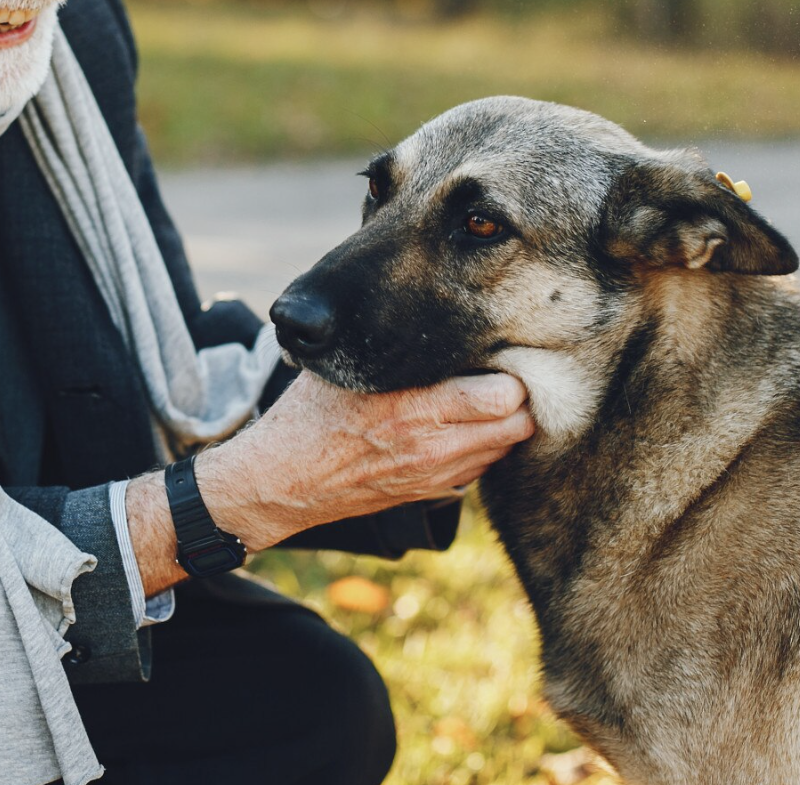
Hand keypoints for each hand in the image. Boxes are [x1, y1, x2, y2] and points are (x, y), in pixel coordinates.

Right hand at [194, 371, 532, 550]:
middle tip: (500, 375)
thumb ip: (391, 345)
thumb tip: (426, 307)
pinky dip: (483, 449)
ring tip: (484, 401)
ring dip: (503, 424)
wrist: (283, 479)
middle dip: (516, 397)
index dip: (510, 371)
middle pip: (517, 422)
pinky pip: (481, 470)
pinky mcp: (430, 494)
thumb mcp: (345, 367)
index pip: (503, 394)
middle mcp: (432, 445)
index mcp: (414, 406)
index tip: (497, 353)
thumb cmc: (310, 413)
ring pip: (505, 448)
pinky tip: (461, 430)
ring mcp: (434, 474)